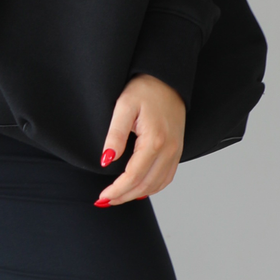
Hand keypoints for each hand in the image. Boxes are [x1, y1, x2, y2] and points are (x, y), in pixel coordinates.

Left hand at [95, 74, 185, 206]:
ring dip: (137, 194)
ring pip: (158, 184)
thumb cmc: (145, 89)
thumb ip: (114, 135)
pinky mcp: (178, 150)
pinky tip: (139, 188)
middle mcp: (169, 150)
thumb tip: (106, 161)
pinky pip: (167, 177)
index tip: (102, 196)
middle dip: (124, 196)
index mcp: (154, 140)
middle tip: (105, 200)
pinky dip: (152, 187)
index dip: (116, 190)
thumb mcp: (123, 106)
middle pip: (145, 185)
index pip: (133, 176)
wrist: (167, 79)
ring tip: (118, 197)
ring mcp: (176, 151)